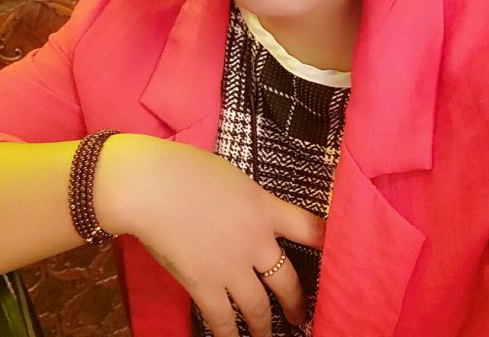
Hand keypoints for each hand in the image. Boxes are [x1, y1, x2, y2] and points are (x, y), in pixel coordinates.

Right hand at [111, 135, 325, 336]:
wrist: (152, 187)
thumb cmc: (187, 169)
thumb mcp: (232, 178)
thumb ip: (249, 201)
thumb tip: (250, 212)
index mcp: (265, 208)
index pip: (310, 228)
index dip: (327, 242)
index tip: (336, 253)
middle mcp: (256, 242)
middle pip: (287, 280)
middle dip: (296, 303)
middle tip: (300, 316)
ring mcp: (232, 267)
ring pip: (258, 308)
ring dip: (265, 326)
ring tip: (268, 336)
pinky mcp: (205, 285)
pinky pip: (222, 320)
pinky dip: (229, 335)